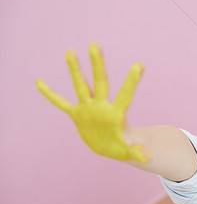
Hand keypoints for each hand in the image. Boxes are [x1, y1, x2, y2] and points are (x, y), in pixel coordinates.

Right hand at [36, 44, 150, 162]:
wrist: (110, 146)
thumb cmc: (123, 147)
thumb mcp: (130, 152)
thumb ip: (138, 152)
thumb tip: (149, 158)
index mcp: (116, 113)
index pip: (126, 94)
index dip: (132, 81)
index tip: (140, 64)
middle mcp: (101, 106)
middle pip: (100, 82)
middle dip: (98, 65)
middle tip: (95, 45)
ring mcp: (88, 108)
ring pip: (81, 85)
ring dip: (75, 70)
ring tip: (70, 51)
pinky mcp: (77, 114)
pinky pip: (61, 103)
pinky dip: (50, 94)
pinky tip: (39, 82)